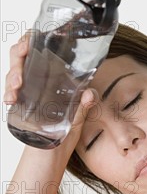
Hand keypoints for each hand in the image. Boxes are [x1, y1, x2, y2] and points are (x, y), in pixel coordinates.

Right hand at [4, 32, 98, 156]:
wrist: (52, 157)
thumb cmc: (66, 133)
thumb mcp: (79, 118)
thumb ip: (83, 106)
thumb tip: (90, 94)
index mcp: (56, 75)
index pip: (43, 47)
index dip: (38, 37)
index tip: (37, 36)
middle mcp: (40, 79)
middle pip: (24, 54)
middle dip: (19, 54)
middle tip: (22, 58)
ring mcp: (28, 90)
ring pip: (14, 70)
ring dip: (12, 74)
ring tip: (16, 87)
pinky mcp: (19, 103)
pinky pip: (10, 91)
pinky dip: (8, 92)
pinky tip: (10, 99)